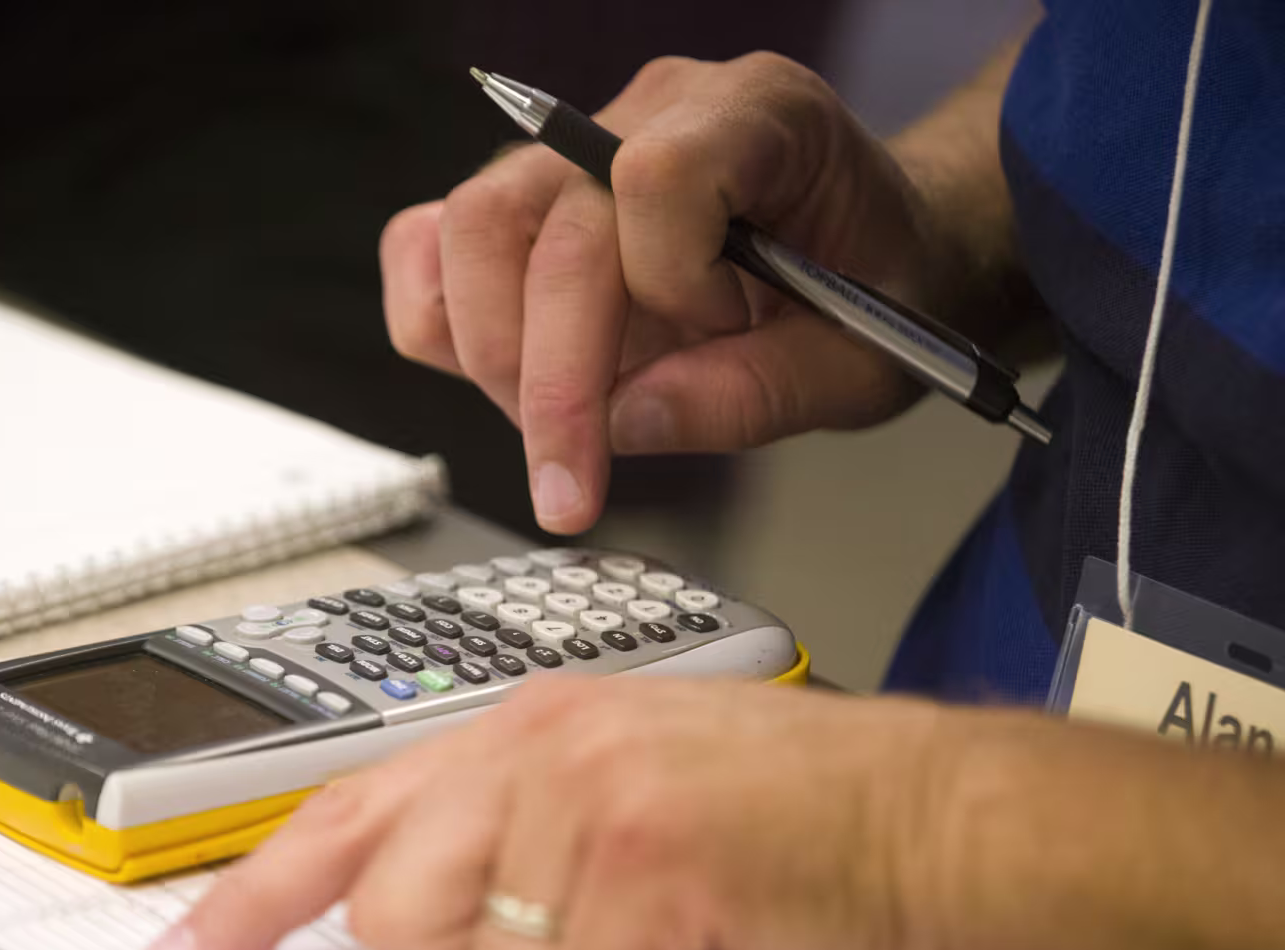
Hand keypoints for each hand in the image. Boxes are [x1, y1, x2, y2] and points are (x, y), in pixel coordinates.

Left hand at [137, 678, 961, 949]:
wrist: (942, 820)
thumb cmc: (791, 824)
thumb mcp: (620, 802)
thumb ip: (506, 845)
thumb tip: (412, 930)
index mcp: (517, 727)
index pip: (338, 817)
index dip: (248, 905)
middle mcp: (536, 743)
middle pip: (399, 921)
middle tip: (607, 929)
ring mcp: (586, 792)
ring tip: (684, 932)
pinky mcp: (644, 853)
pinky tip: (725, 949)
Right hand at [381, 54, 951, 532]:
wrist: (875, 254)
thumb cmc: (873, 290)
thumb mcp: (861, 366)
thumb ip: (752, 393)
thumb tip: (619, 422)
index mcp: (760, 117)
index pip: (658, 176)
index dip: (669, 281)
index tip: (715, 335)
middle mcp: (652, 112)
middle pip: (541, 222)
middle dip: (546, 376)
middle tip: (568, 483)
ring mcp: (574, 151)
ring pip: (469, 229)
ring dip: (492, 355)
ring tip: (553, 429)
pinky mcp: (524, 200)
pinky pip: (429, 241)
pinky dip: (439, 322)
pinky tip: (500, 380)